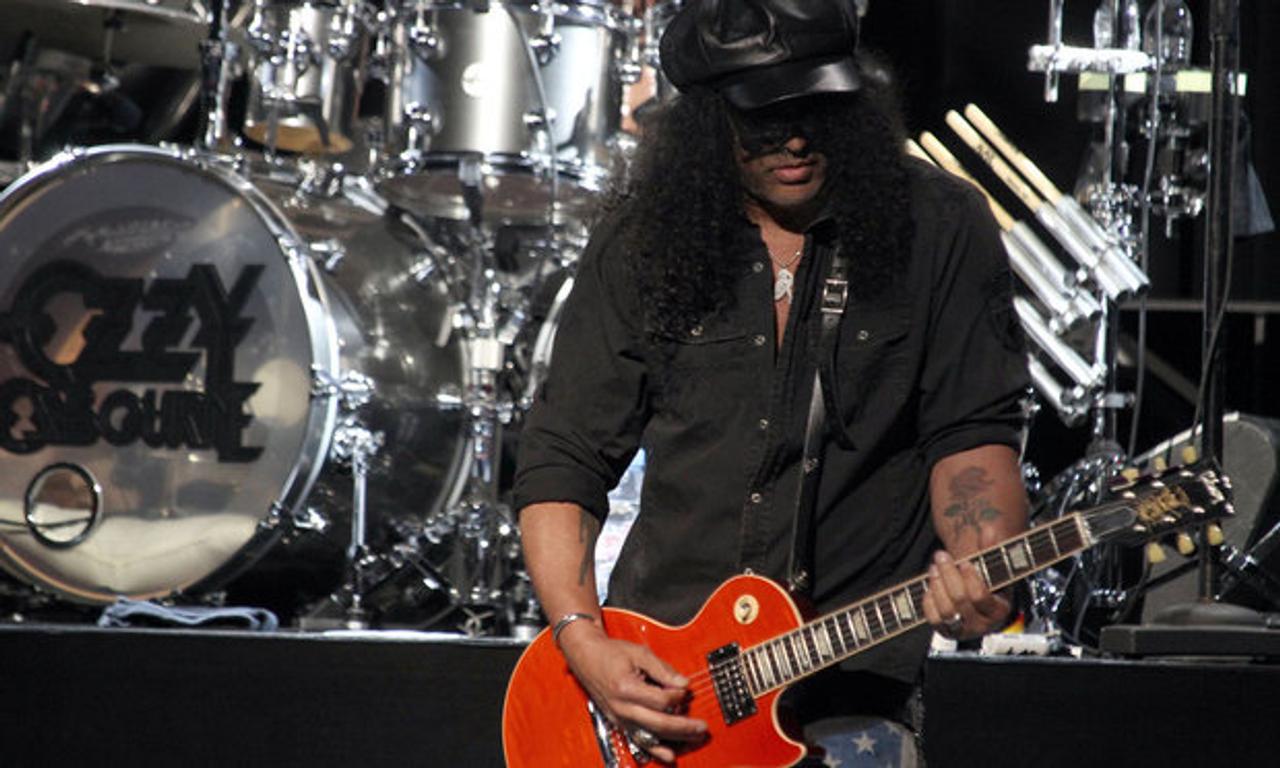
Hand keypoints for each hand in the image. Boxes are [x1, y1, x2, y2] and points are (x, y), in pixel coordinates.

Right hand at [557, 620, 707, 763]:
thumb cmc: (611, 653)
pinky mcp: (620, 723)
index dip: (677, 696)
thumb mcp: (639, 653)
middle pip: (659, 723)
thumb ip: (662, 669)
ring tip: (694, 738)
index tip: (685, 688)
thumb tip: (683, 683)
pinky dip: (656, 750)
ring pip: (652, 736)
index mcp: (626, 688)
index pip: (661, 700)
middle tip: (702, 726)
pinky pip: (640, 740)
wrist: (586, 658)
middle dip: (684, 726)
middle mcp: (622, 708)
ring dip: (676, 739)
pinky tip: (670, 755)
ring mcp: (620, 719)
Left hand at [921, 550, 1011, 640]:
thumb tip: (988, 530)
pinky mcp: (945, 631)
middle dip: (948, 574)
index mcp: (999, 610)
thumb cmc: (986, 579)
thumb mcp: (994, 565)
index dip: (970, 578)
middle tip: (941, 555)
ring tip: (934, 567)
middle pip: (960, 600)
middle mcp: (981, 625)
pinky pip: (932, 618)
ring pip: (945, 611)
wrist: (975, 598)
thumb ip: (992, 548)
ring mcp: (962, 630)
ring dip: (937, 585)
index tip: (964, 562)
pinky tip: (931, 584)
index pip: (980, 597)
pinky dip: (929, 600)